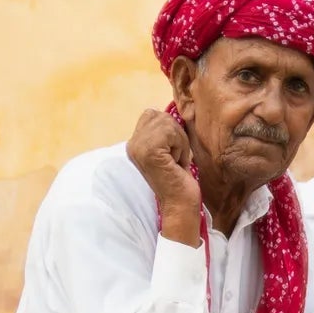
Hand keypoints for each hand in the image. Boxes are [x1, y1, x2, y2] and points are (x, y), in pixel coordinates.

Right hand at [126, 109, 199, 244]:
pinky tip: (177, 164)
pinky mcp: (148, 151)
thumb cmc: (180, 179)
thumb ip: (164, 132)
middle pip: (160, 116)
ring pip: (167, 122)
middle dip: (176, 136)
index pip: (152, 114)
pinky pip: (171, 131)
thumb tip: (174, 108)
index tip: (172, 155)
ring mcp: (138, 147)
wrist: (181, 204)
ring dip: (180, 142)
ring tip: (176, 162)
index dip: (170, 131)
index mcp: (135, 143)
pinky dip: (181, 147)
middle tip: (175, 159)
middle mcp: (132, 144)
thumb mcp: (170, 149)